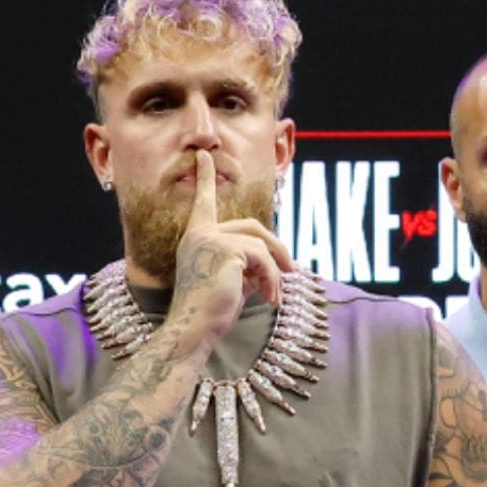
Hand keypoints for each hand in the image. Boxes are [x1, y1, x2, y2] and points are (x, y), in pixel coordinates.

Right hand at [170, 149, 294, 341]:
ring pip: (260, 245)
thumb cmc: (212, 310)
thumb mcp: (231, 279)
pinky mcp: (226, 251)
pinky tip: (268, 298)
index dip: (205, 178)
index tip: (203, 156)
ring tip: (274, 296)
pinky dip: (272, 279)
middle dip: (276, 248)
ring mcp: (211, 240)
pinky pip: (263, 259)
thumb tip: (276, 260)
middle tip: (292, 271)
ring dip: (274, 272)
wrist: (194, 329)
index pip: (203, 202)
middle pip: (251, 226)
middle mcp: (199, 233)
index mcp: (196, 237)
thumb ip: (245, 262)